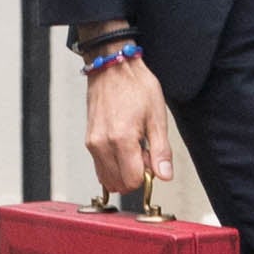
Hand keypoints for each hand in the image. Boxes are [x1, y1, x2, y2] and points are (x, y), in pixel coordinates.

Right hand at [85, 52, 175, 193]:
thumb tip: (164, 176)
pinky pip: (99, 167)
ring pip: (107, 178)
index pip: (132, 181)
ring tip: (134, 150)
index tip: (152, 160)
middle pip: (119, 184)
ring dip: (123, 172)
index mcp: (121, 139)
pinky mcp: (88, 141)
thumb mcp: (157, 117)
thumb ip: (161, 151)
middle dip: (134, 176)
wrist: (113, 69)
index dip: (146, 176)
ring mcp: (92, 143)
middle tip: (145, 153)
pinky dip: (113, 166)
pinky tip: (123, 149)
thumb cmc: (136, 86)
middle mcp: (102, 144)